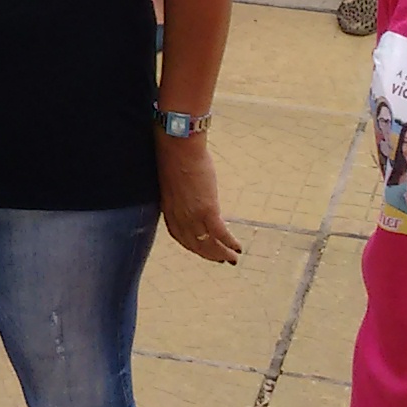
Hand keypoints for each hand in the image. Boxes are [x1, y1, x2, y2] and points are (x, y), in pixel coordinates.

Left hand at [157, 134, 242, 262]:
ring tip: (232, 258)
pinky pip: (220, 233)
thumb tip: (192, 193)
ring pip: (207, 243)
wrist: (178, 146)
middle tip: (221, 260)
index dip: (193, 246)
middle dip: (208, 255)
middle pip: (194, 244)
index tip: (203, 251)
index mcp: (169, 210)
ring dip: (221, 253)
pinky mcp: (207, 209)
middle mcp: (179, 217)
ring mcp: (193, 215)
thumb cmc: (175, 156)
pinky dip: (229, 243)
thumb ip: (180, 193)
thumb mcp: (173, 181)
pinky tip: (237, 247)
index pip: (180, 236)